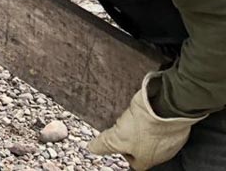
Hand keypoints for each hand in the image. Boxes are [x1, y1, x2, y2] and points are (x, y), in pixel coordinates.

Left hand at [89, 73, 204, 168]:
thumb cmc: (145, 126)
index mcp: (147, 160)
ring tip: (133, 115)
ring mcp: (171, 139)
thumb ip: (104, 145)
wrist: (167, 107)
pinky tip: (145, 109)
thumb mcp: (116, 138)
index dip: (123, 151)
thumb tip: (92, 148)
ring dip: (143, 126)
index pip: (133, 162)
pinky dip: (153, 117)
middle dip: (132, 137)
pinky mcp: (176, 124)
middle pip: (143, 148)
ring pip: (153, 136)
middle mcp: (162, 153)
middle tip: (123, 125)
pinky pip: (162, 123)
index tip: (116, 139)